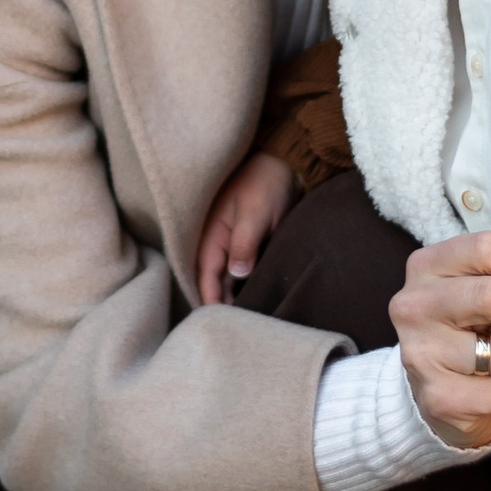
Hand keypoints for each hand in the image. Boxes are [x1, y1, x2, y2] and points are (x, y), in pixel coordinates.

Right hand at [196, 149, 298, 308]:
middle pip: (213, 280)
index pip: (206, 276)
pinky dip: (243, 283)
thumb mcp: (254, 213)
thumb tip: (236, 275)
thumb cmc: (266, 183)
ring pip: (226, 276)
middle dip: (220, 303)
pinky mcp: (246, 242)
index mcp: (212, 234)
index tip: (218, 323)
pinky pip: (239, 268)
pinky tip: (253, 295)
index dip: (211, 300)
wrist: (284, 162)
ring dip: (232, 294)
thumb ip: (243, 244)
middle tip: (235, 329)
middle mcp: (217, 241)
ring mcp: (231, 241)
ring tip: (245, 319)